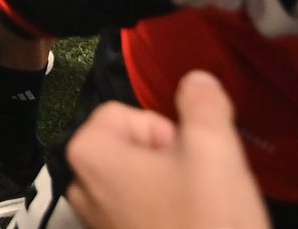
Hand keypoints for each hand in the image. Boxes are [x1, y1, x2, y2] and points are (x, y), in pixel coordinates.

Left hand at [67, 70, 268, 228]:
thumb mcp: (215, 151)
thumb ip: (203, 104)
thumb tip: (198, 83)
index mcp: (89, 154)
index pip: (124, 112)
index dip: (164, 129)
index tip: (186, 154)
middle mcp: (83, 188)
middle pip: (132, 147)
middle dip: (171, 160)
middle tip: (199, 185)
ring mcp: (98, 223)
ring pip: (142, 183)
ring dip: (175, 190)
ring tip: (200, 212)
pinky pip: (144, 214)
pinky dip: (171, 217)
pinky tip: (195, 227)